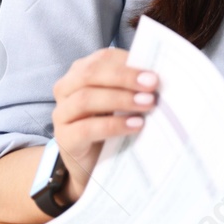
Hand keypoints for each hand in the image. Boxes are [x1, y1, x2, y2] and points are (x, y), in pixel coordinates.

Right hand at [50, 48, 157, 203]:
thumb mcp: (124, 102)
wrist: (94, 166)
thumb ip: (135, 86)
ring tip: (148, 105)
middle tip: (153, 86)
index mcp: (81, 72)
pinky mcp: (64, 138)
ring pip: (86, 98)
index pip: (103, 58)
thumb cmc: (112, 125)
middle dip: (125, 78)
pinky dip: (113, 125)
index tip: (154, 73)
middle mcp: (66, 88)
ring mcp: (62, 114)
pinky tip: (135, 126)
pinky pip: (85, 128)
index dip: (128, 64)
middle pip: (91, 74)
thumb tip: (161, 76)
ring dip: (120, 99)